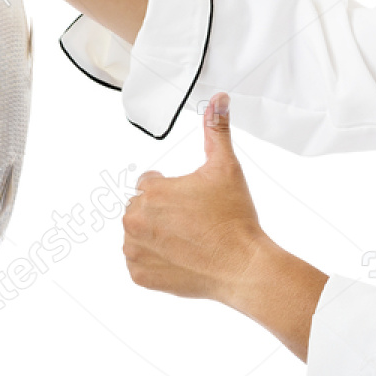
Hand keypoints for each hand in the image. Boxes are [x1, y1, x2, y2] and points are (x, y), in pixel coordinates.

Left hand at [123, 93, 264, 302]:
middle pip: (142, 207)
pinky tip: (182, 256)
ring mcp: (134, 251)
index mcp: (150, 192)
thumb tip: (219, 99)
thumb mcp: (226, 167)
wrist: (242, 266)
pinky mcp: (139, 276)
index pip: (149, 182)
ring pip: (139, 233)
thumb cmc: (234, 218)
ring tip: (189, 238)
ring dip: (156, 234)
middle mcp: (134, 221)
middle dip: (162, 210)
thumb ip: (217, 130)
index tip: (193, 200)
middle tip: (194, 220)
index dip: (173, 189)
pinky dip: (156, 259)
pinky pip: (141, 261)